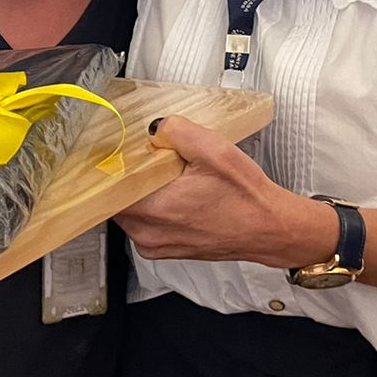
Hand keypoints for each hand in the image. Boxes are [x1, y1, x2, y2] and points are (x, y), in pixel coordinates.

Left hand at [113, 117, 334, 266]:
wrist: (270, 229)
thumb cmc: (246, 198)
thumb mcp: (213, 150)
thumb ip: (176, 130)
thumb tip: (155, 127)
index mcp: (153, 211)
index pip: (107, 188)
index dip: (112, 166)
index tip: (119, 153)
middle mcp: (148, 234)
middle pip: (116, 198)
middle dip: (131, 177)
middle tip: (154, 161)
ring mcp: (155, 245)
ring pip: (130, 211)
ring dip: (142, 192)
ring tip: (171, 178)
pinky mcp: (165, 249)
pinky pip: (146, 223)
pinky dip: (154, 207)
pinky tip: (179, 194)